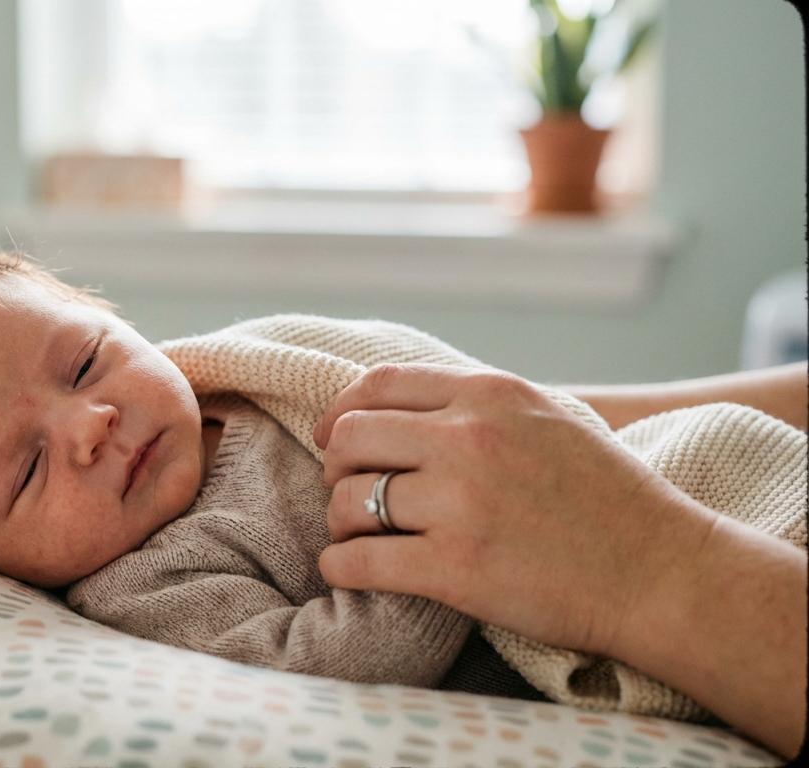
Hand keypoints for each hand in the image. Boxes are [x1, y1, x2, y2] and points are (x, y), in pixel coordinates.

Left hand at [311, 363, 718, 656]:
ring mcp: (460, 503)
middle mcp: (468, 439)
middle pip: (352, 437)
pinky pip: (359, 560)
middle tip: (349, 492)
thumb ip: (480, 405)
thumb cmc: (608, 499)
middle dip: (338, 467)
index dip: (342, 412)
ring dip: (342, 521)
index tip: (333, 438)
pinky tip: (347, 570)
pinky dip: (341, 566)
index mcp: (489, 395)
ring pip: (350, 500)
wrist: (662, 572)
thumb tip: (402, 405)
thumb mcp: (549, 418)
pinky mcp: (455, 567)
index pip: (379, 384)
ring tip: (358, 535)